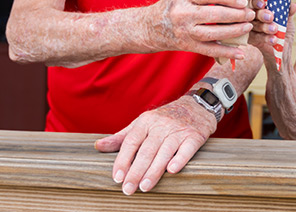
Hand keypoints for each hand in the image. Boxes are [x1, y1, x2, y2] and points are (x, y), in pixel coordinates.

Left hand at [94, 96, 215, 193]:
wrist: (197, 106)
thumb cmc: (165, 118)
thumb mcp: (142, 123)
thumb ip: (121, 137)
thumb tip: (98, 146)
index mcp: (145, 122)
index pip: (131, 142)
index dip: (123, 160)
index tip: (117, 177)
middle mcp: (161, 125)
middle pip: (146, 150)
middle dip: (136, 171)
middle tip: (128, 189)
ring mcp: (178, 131)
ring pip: (164, 152)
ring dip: (154, 170)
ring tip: (144, 187)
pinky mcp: (194, 136)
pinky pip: (186, 149)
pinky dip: (180, 159)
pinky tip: (172, 171)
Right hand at [146, 0, 255, 58]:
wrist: (149, 27)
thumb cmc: (171, 7)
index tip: (243, 0)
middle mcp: (182, 14)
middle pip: (215, 15)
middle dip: (236, 15)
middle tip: (250, 14)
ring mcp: (184, 32)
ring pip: (214, 33)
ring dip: (235, 31)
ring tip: (248, 27)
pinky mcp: (187, 46)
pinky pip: (210, 50)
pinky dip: (227, 52)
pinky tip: (241, 52)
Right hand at [248, 0, 295, 66]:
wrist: (283, 51)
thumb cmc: (284, 33)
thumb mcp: (288, 21)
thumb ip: (289, 12)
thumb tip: (294, 5)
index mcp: (263, 9)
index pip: (256, 1)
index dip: (258, 1)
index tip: (264, 3)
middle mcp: (255, 17)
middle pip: (253, 12)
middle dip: (262, 14)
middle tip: (271, 17)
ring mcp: (251, 28)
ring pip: (253, 25)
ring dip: (265, 27)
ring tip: (275, 30)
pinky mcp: (251, 40)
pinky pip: (254, 37)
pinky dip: (264, 38)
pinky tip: (273, 40)